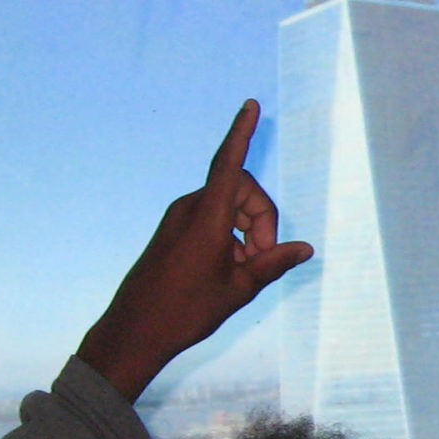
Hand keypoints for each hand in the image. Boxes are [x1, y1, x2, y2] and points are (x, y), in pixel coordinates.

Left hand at [78, 100, 314, 401]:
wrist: (133, 333)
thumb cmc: (185, 311)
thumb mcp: (239, 289)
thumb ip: (273, 263)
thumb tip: (305, 248)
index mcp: (207, 217)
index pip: (229, 163)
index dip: (242, 132)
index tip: (250, 105)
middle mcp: (190, 210)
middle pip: (241, 191)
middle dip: (262, 218)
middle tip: (266, 259)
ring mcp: (179, 220)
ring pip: (228, 207)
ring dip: (247, 231)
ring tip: (247, 269)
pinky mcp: (173, 232)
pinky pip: (212, 220)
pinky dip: (230, 237)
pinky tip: (231, 268)